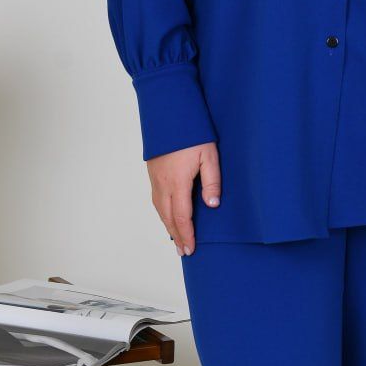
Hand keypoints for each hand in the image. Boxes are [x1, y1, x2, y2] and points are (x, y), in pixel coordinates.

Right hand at [146, 140, 221, 255]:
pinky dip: (162, 212)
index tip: (191, 249)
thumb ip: (212, 182)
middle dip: (176, 236)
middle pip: (168, 217)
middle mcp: (163, 184)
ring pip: (160, 209)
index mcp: (177, 182)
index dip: (186, 235)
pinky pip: (156, 199)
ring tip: (176, 238)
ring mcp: (155, 178)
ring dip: (168, 225)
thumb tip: (212, 206)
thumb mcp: (209, 155)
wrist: (169, 113)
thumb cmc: (192, 133)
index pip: (181, 217)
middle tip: (184, 251)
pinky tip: (167, 215)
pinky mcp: (153, 172)